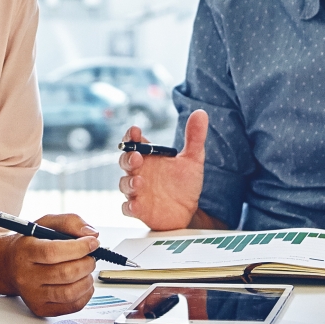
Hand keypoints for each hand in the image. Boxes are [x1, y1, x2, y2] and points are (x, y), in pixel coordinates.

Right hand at [0, 213, 99, 316]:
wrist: (10, 266)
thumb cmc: (31, 244)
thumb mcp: (46, 223)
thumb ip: (70, 222)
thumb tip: (92, 233)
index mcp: (25, 251)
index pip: (53, 252)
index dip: (79, 248)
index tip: (92, 242)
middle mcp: (26, 276)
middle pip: (65, 274)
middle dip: (87, 263)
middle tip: (91, 256)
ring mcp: (33, 295)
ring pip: (70, 293)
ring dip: (87, 280)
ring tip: (86, 270)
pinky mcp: (41, 308)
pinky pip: (72, 306)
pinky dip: (85, 294)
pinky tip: (83, 282)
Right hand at [118, 110, 207, 229]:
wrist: (189, 211)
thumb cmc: (185, 184)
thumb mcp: (193, 159)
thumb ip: (195, 137)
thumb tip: (200, 113)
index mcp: (149, 157)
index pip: (134, 142)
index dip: (131, 136)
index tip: (135, 130)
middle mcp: (140, 172)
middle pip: (125, 161)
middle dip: (128, 158)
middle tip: (137, 156)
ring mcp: (137, 191)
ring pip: (124, 184)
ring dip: (129, 182)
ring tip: (139, 181)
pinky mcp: (139, 209)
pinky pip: (128, 208)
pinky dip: (129, 206)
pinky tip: (136, 205)